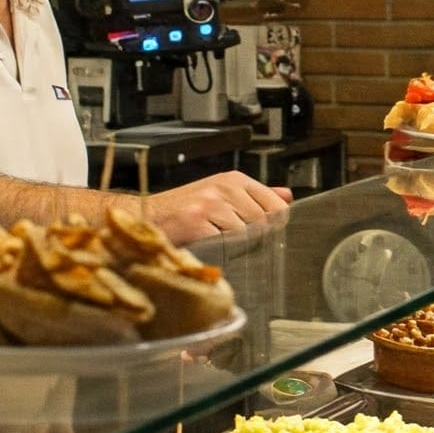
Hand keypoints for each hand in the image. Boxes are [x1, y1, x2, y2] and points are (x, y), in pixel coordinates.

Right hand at [152, 170, 292, 242]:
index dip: (271, 226)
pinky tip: (205, 246)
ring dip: (233, 247)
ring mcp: (210, 204)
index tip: (259, 233)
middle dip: (251, 239)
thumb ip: (258, 197)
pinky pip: (225, 246)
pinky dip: (218, 252)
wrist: (146, 217)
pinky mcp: (197, 223)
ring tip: (215, 242)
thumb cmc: (185, 210)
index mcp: (234, 180)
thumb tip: (287, 197)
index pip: (276, 207)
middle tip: (229, 240)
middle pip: (262, 224)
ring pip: (245, 236)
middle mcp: (224, 188)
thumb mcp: (223, 196)